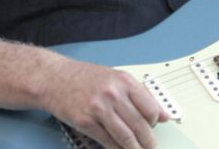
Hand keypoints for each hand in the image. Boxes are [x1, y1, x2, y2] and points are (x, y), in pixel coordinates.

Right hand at [41, 59, 169, 148]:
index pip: (151, 108)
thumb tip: (164, 115)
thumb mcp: (116, 78)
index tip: (155, 128)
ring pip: (125, 136)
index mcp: (124, 81)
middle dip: (148, 141)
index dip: (155, 122)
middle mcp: (113, 94)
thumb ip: (141, 95)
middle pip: (139, 125)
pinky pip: (107, 141)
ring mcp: (99, 108)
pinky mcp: (85, 122)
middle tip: (151, 147)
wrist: (54, 78)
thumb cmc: (85, 77)